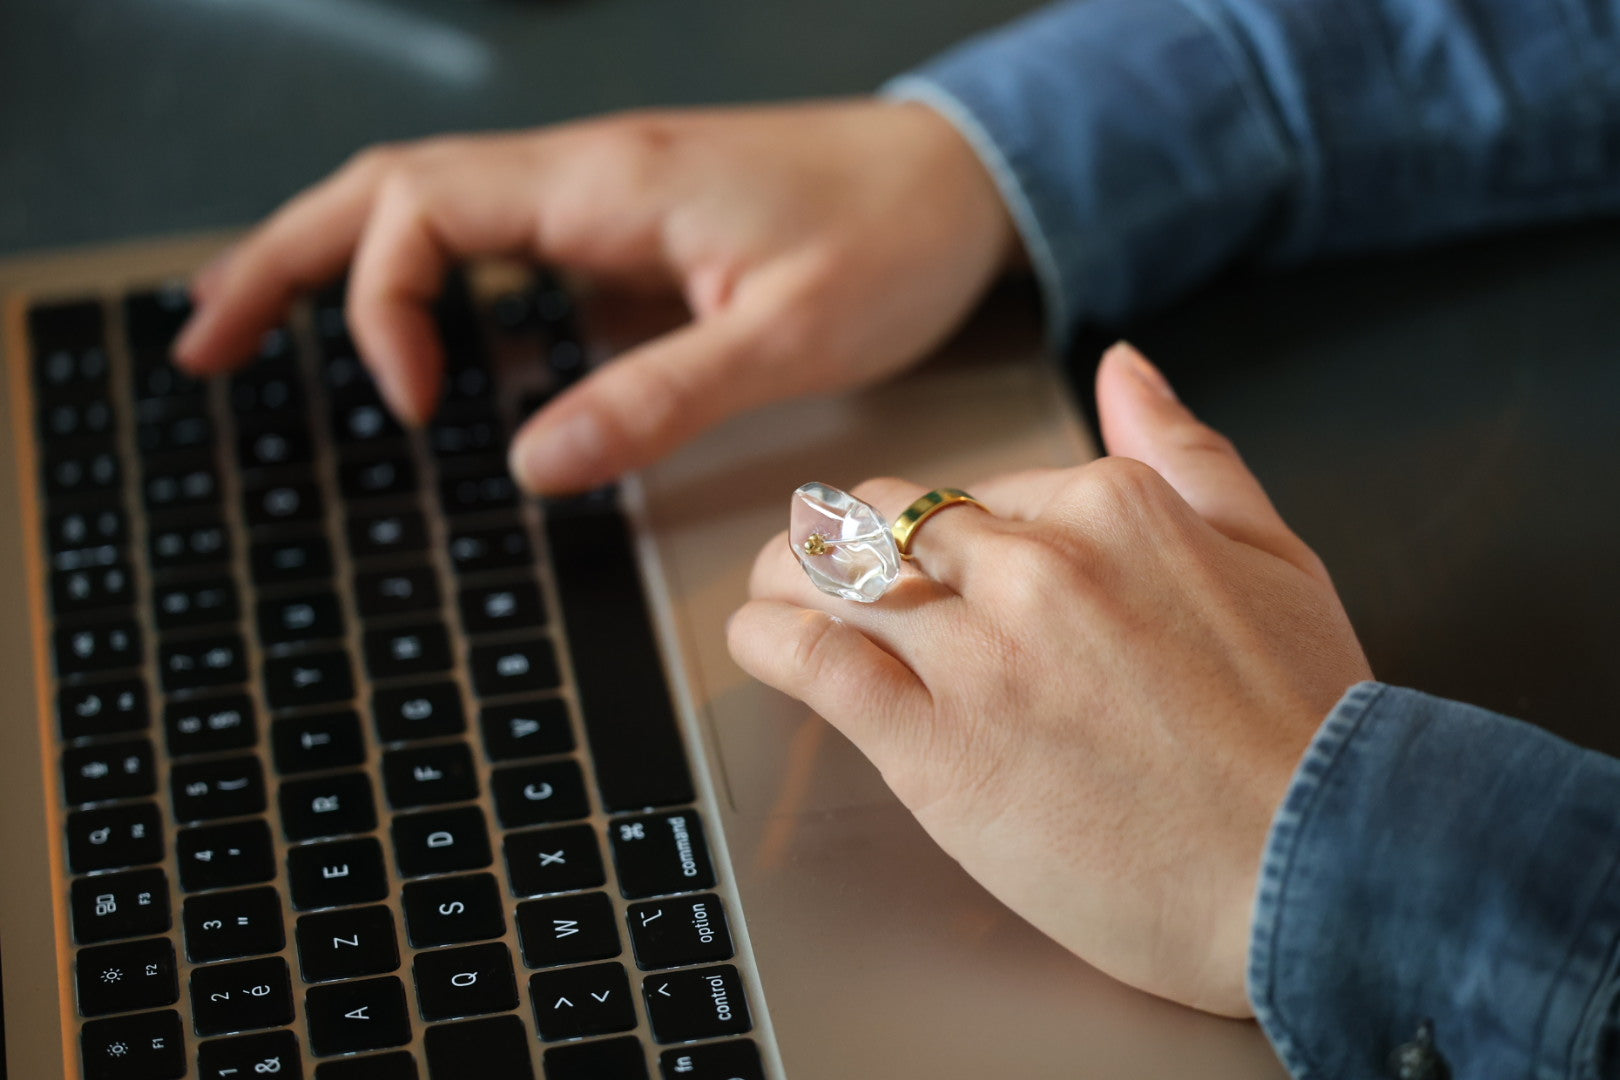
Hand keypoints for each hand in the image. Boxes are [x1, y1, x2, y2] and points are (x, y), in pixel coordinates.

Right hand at [174, 100, 1018, 492]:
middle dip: (283, 260)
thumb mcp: (784, 338)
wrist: (964, 184)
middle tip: (205, 341)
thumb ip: (656, 398)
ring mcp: (600, 196)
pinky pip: (496, 237)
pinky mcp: (628, 227)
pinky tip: (423, 337)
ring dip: (340, 261)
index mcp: (604, 184)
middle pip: (386, 189)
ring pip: (429, 204)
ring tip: (261, 330)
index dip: (380, 305)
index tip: (419, 410)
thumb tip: (532, 464)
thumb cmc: (892, 240)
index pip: (419, 210)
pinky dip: (429, 278)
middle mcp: (584, 175)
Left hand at [729, 342, 1372, 1016]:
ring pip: (835, 574)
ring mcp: (977, 653)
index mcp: (1112, 507)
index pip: (982, 487)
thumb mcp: (1277, 554)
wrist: (1317, 869)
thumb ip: (1189, 451)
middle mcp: (1033, 564)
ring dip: (785, 573)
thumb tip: (1125, 365)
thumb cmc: (1307, 728)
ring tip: (768, 587)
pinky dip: (764, 638)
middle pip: (894, 520)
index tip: (939, 565)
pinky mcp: (931, 745)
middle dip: (850, 537)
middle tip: (826, 563)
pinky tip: (756, 638)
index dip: (950, 531)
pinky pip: (811, 659)